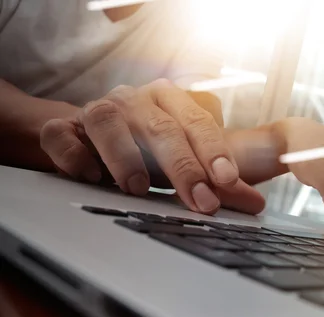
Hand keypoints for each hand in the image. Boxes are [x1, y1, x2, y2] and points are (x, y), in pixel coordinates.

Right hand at [39, 79, 264, 214]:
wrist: (94, 137)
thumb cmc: (150, 150)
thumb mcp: (187, 164)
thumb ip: (221, 184)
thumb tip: (256, 205)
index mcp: (171, 101)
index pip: (198, 123)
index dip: (214, 151)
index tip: (227, 180)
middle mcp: (135, 100)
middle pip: (161, 127)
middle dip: (183, 166)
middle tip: (200, 200)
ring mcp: (96, 110)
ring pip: (108, 122)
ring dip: (125, 156)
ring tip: (139, 188)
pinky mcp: (62, 128)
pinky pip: (62, 135)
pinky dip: (75, 155)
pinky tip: (91, 177)